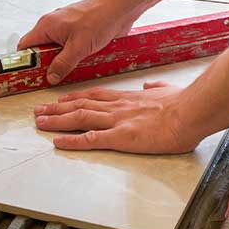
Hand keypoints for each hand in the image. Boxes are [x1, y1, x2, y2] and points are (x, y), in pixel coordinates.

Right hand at [18, 0, 139, 83]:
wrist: (120, 6)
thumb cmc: (100, 18)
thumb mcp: (79, 47)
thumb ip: (62, 64)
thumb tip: (51, 76)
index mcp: (47, 25)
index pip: (25, 46)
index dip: (25, 62)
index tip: (30, 75)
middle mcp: (53, 24)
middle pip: (41, 49)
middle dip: (47, 64)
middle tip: (54, 76)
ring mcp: (66, 26)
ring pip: (56, 48)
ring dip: (63, 59)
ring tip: (71, 68)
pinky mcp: (78, 29)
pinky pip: (69, 45)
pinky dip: (73, 54)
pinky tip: (82, 60)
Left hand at [33, 81, 202, 153]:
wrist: (189, 112)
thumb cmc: (183, 103)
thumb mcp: (166, 90)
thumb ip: (155, 88)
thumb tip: (150, 86)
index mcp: (127, 98)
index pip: (94, 95)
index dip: (74, 98)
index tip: (60, 99)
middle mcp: (116, 107)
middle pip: (80, 106)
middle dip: (57, 108)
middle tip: (39, 110)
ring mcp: (117, 121)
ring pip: (79, 119)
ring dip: (57, 121)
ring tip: (39, 123)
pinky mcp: (121, 137)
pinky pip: (91, 139)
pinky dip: (72, 140)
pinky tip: (57, 142)